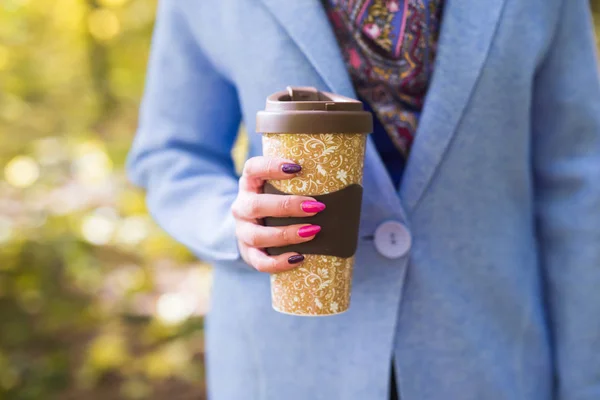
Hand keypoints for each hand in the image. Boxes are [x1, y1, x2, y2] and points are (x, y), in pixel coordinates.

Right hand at [231, 157, 324, 272]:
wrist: (262, 226)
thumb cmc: (283, 201)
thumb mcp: (286, 187)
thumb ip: (306, 183)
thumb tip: (349, 186)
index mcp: (250, 183)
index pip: (253, 168)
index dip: (271, 166)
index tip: (297, 168)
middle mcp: (242, 206)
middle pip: (256, 205)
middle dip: (287, 206)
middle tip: (316, 207)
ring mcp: (242, 231)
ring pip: (257, 235)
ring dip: (286, 234)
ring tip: (313, 232)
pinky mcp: (248, 253)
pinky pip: (259, 261)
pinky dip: (278, 262)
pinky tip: (299, 258)